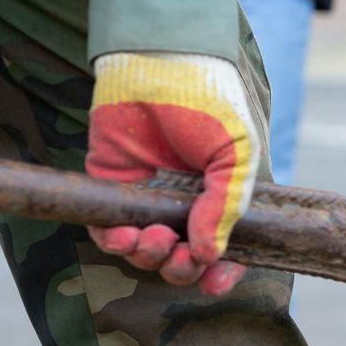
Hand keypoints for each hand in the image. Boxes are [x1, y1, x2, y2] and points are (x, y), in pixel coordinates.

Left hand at [85, 52, 264, 296]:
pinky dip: (115, 242)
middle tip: (181, 256)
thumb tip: (208, 255)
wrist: (160, 63)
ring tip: (154, 239)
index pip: (226, 248)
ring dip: (151, 257)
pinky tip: (126, 237)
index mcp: (223, 198)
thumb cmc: (211, 102)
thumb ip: (226, 205)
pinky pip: (108, 230)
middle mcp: (186, 204)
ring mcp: (148, 197)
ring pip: (146, 252)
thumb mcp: (237, 155)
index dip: (223, 272)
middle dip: (181, 268)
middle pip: (183, 259)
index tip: (216, 282)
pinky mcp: (111, 186)